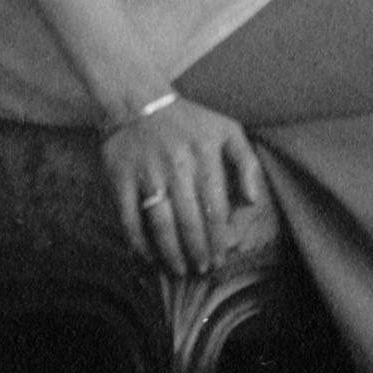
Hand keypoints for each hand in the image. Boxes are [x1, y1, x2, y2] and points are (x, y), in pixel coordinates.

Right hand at [99, 95, 266, 278]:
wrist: (138, 102)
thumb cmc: (190, 122)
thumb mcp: (228, 131)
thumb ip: (246, 163)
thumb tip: (252, 201)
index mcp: (206, 154)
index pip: (216, 206)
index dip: (219, 236)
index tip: (221, 256)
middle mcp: (177, 165)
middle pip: (190, 219)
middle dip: (198, 250)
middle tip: (202, 269)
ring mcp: (147, 173)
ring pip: (161, 223)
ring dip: (171, 252)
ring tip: (180, 270)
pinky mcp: (120, 179)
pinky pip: (129, 218)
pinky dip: (137, 241)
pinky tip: (148, 257)